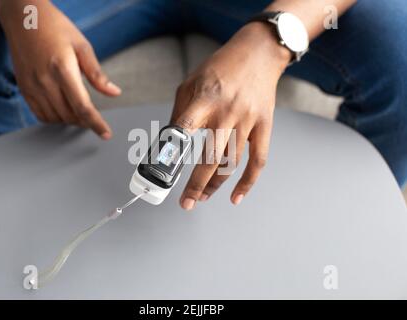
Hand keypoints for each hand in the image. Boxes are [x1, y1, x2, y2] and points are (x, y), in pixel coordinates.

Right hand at [0, 0, 120, 138]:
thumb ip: (97, 74)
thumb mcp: (82, 46)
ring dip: (70, 120)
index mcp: (63, 69)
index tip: (105, 134)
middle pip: (70, 115)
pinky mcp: (24, 89)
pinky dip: (54, 118)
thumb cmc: (55, 28)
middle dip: (85, 121)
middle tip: (94, 117)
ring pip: (55, 118)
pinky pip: (40, 114)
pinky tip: (63, 110)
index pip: (83, 106)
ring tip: (79, 111)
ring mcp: (32, 86)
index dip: (96, 123)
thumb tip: (114, 92)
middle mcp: (45, 81)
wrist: (24, 19)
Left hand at [171, 22, 290, 209]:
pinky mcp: (264, 126)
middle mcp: (226, 112)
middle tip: (186, 203)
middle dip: (196, 185)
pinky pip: (258, 160)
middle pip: (211, 157)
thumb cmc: (220, 67)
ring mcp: (247, 120)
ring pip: (231, 163)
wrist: (258, 53)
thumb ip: (179, 113)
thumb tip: (169, 142)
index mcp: (204, 100)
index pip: (184, 130)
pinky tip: (236, 197)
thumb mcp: (190, 83)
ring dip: (215, 185)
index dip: (172, 154)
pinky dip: (248, 183)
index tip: (163, 175)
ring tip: (202, 197)